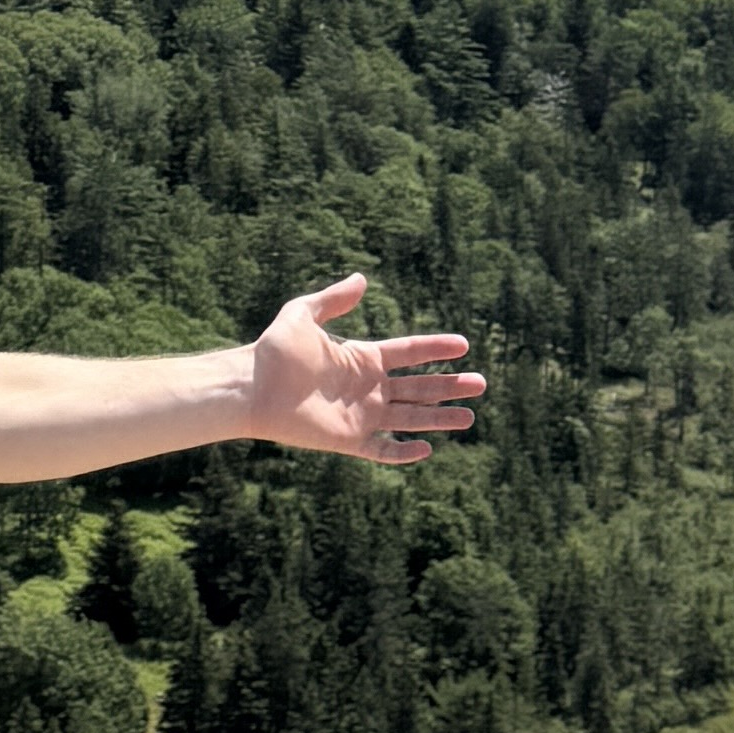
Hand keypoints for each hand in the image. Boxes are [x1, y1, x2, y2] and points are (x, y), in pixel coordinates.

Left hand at [242, 277, 482, 467]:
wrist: (251, 388)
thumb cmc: (273, 352)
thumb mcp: (302, 315)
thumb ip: (333, 299)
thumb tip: (362, 279)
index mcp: (362, 358)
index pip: (409, 352)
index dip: (435, 348)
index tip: (463, 344)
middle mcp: (367, 388)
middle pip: (419, 387)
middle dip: (450, 386)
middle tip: (481, 384)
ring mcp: (360, 415)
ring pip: (410, 418)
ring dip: (440, 419)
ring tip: (470, 418)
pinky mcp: (348, 440)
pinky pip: (382, 450)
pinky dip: (404, 453)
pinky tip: (428, 449)